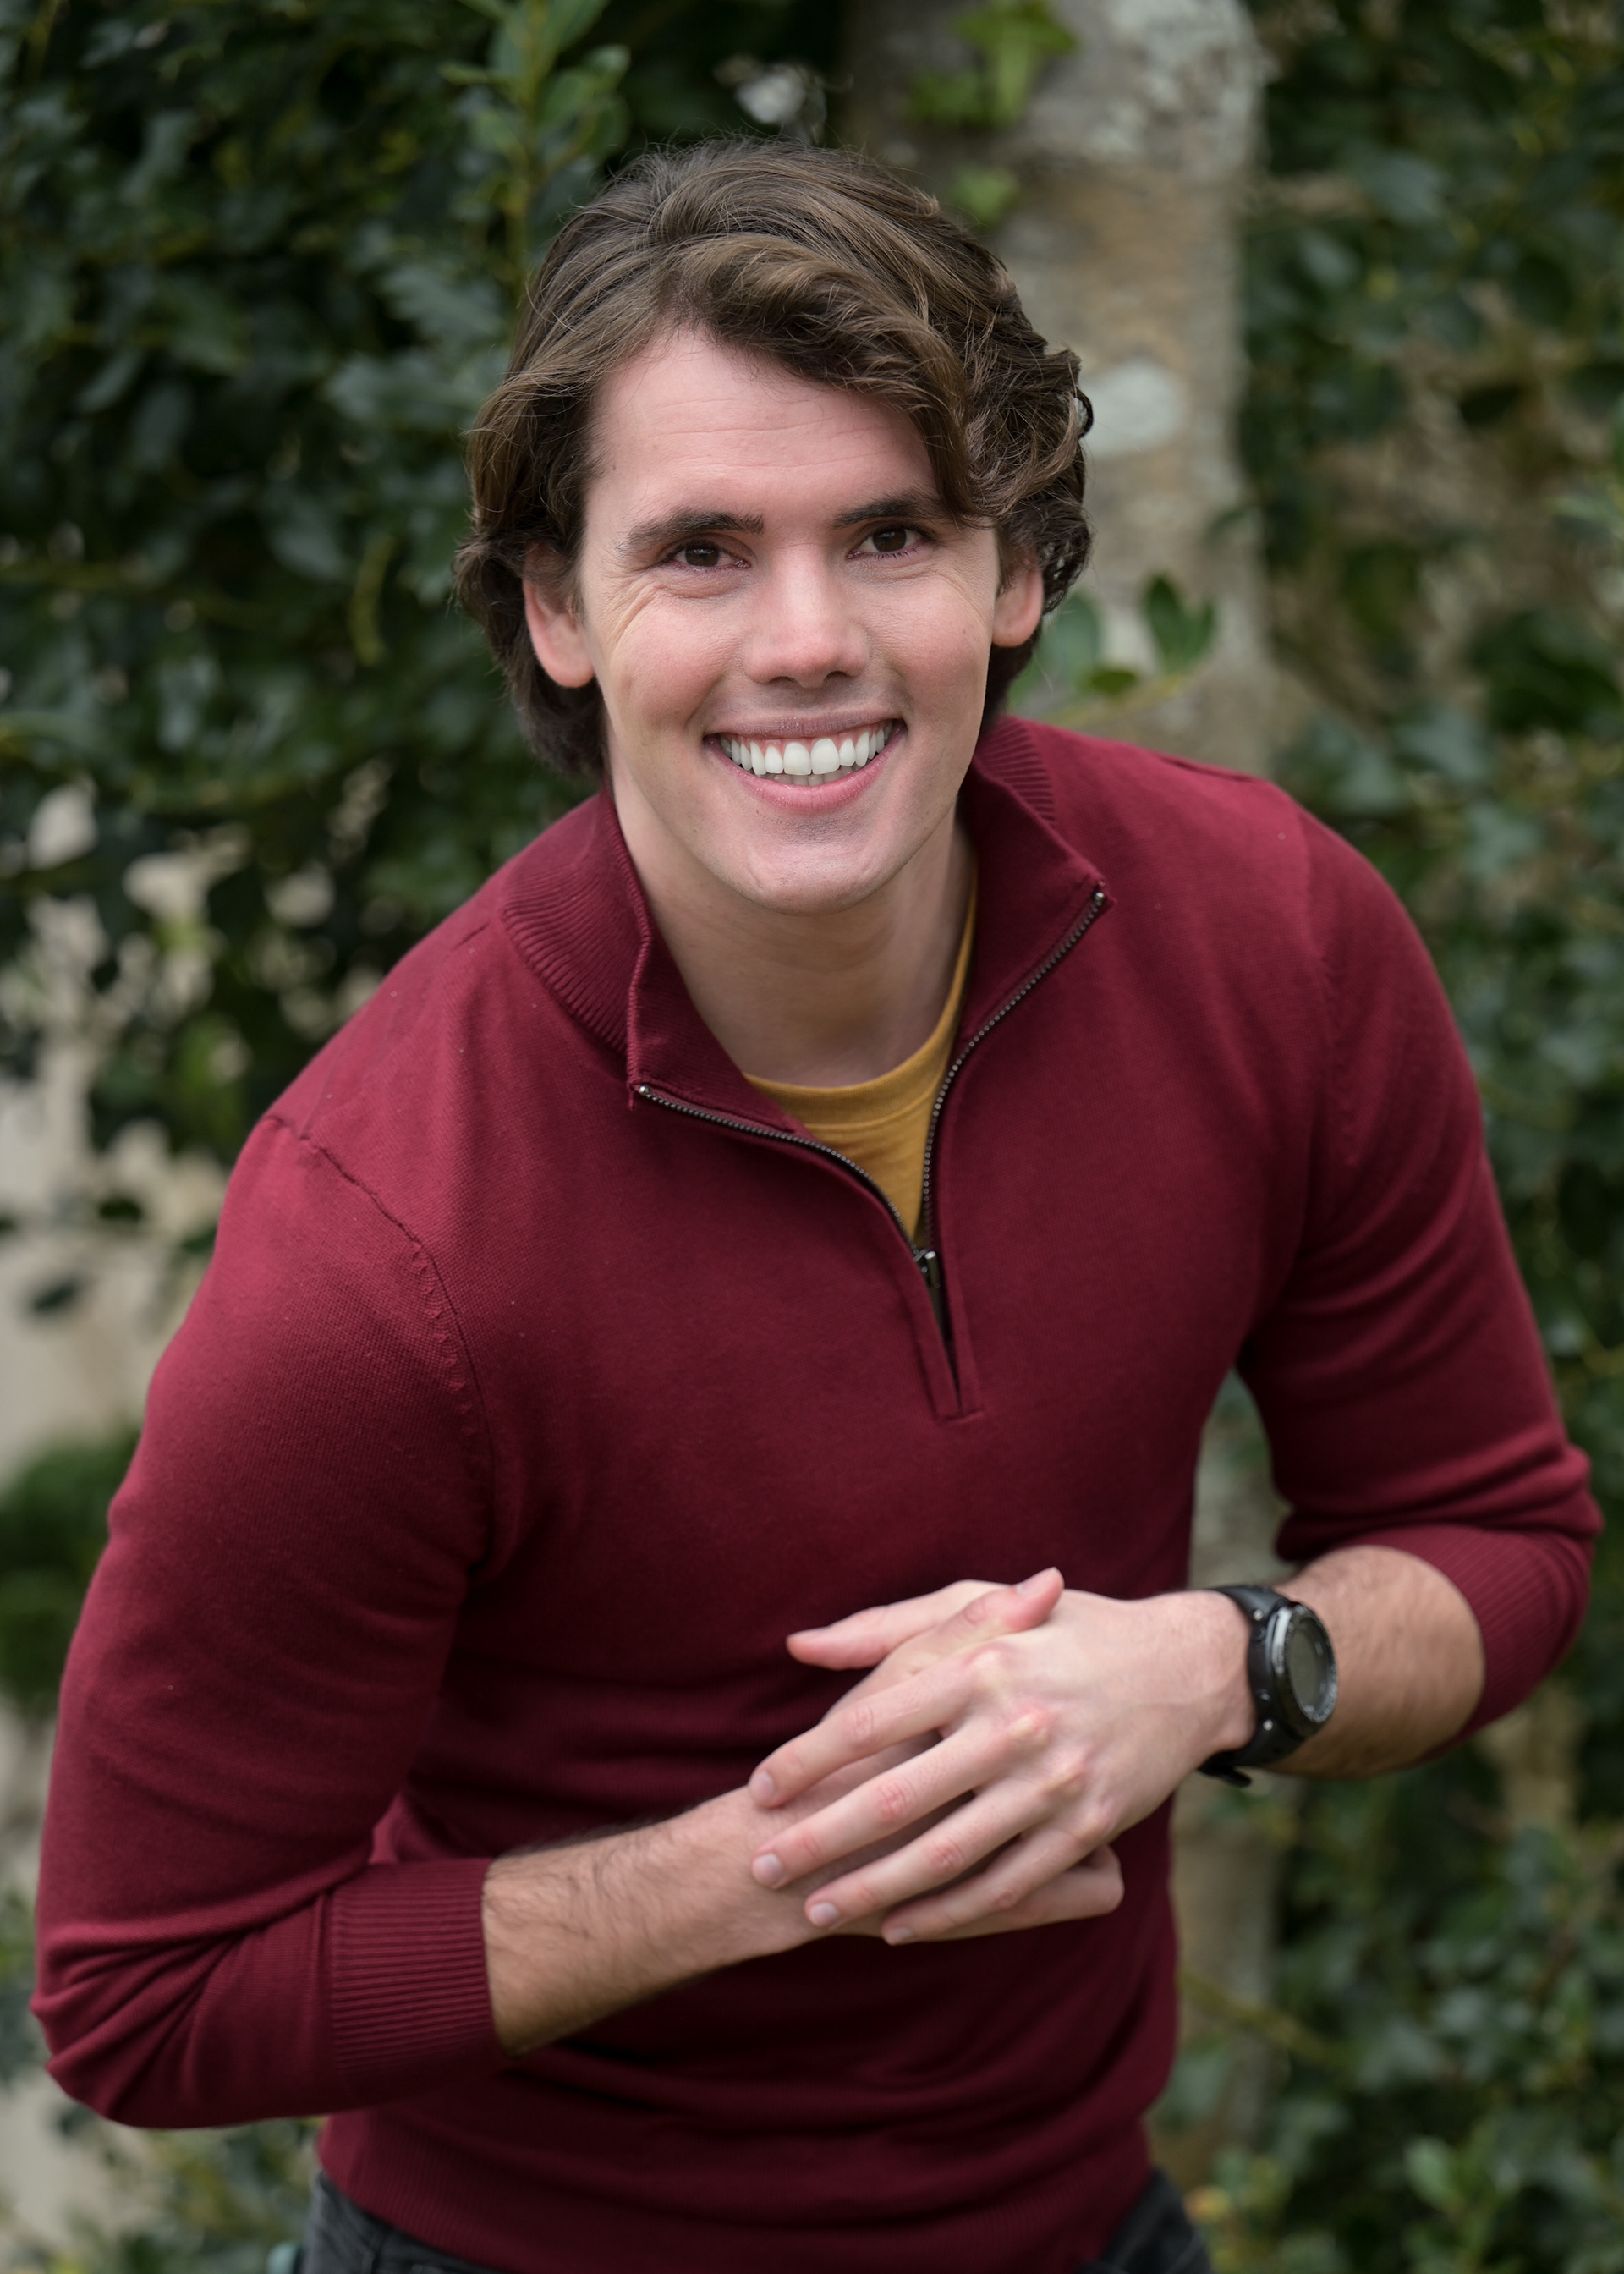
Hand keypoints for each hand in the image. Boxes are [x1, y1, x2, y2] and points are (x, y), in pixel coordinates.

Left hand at [748, 1577, 1251, 1943]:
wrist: (1184, 1667)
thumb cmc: (1066, 1629)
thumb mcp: (981, 1607)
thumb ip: (888, 1628)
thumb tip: (800, 1646)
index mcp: (981, 1665)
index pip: (873, 1719)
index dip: (808, 1759)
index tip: (760, 1790)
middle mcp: (1014, 1724)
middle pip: (897, 1795)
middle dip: (822, 1839)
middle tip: (763, 1867)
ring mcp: (1054, 1782)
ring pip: (946, 1853)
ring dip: (873, 1889)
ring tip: (815, 1910)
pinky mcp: (1088, 1827)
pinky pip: (1005, 1883)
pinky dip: (948, 1912)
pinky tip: (899, 1925)